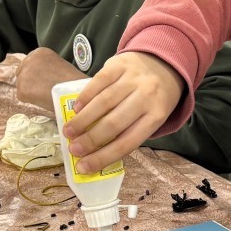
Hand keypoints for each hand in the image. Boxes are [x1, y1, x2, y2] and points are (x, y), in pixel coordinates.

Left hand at [16, 47, 84, 109]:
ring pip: (21, 85)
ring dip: (30, 91)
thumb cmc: (72, 81)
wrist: (75, 92)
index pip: (28, 63)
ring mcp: (24, 74)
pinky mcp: (22, 89)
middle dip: (29, 81)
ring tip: (45, 94)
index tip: (42, 79)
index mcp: (39, 52)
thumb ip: (45, 66)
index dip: (34, 74)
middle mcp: (29, 60)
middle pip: (21, 73)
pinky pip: (22, 96)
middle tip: (41, 89)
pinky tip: (43, 99)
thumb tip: (37, 76)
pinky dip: (31, 100)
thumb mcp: (57, 64)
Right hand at [60, 51, 183, 171]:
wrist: (163, 63)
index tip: (84, 167)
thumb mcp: (151, 116)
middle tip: (73, 150)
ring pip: (104, 102)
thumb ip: (129, 130)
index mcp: (156, 116)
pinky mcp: (120, 64)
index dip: (103, 157)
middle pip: (114, 123)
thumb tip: (96, 152)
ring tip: (68, 132)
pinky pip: (99, 81)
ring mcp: (133, 79)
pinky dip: (85, 97)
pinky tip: (76, 109)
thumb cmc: (153, 97)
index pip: (127, 142)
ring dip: (83, 120)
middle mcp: (147, 97)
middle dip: (91, 140)